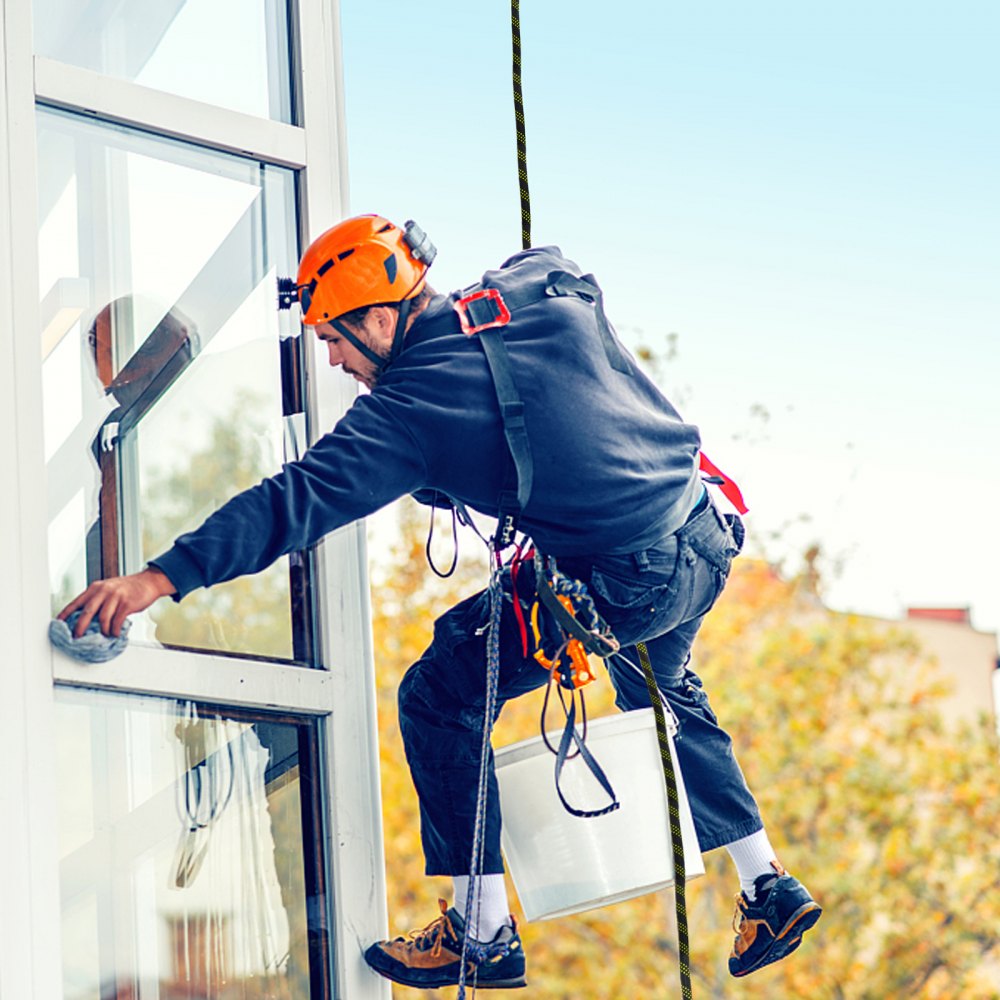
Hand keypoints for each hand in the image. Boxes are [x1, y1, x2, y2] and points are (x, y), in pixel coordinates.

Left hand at [58, 567, 177, 637]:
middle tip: (77, 637)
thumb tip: (86, 618)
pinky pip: (117, 621)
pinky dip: (115, 630)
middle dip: (80, 627)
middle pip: (87, 612)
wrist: (148, 582)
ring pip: (103, 618)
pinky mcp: (127, 604)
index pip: (76, 602)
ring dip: (103, 630)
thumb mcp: (109, 588)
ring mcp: (116, 597)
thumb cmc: (128, 588)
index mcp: (96, 588)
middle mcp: (104, 591)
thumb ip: (98, 599)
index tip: (58, 623)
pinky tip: (115, 633)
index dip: (66, 613)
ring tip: (105, 635)